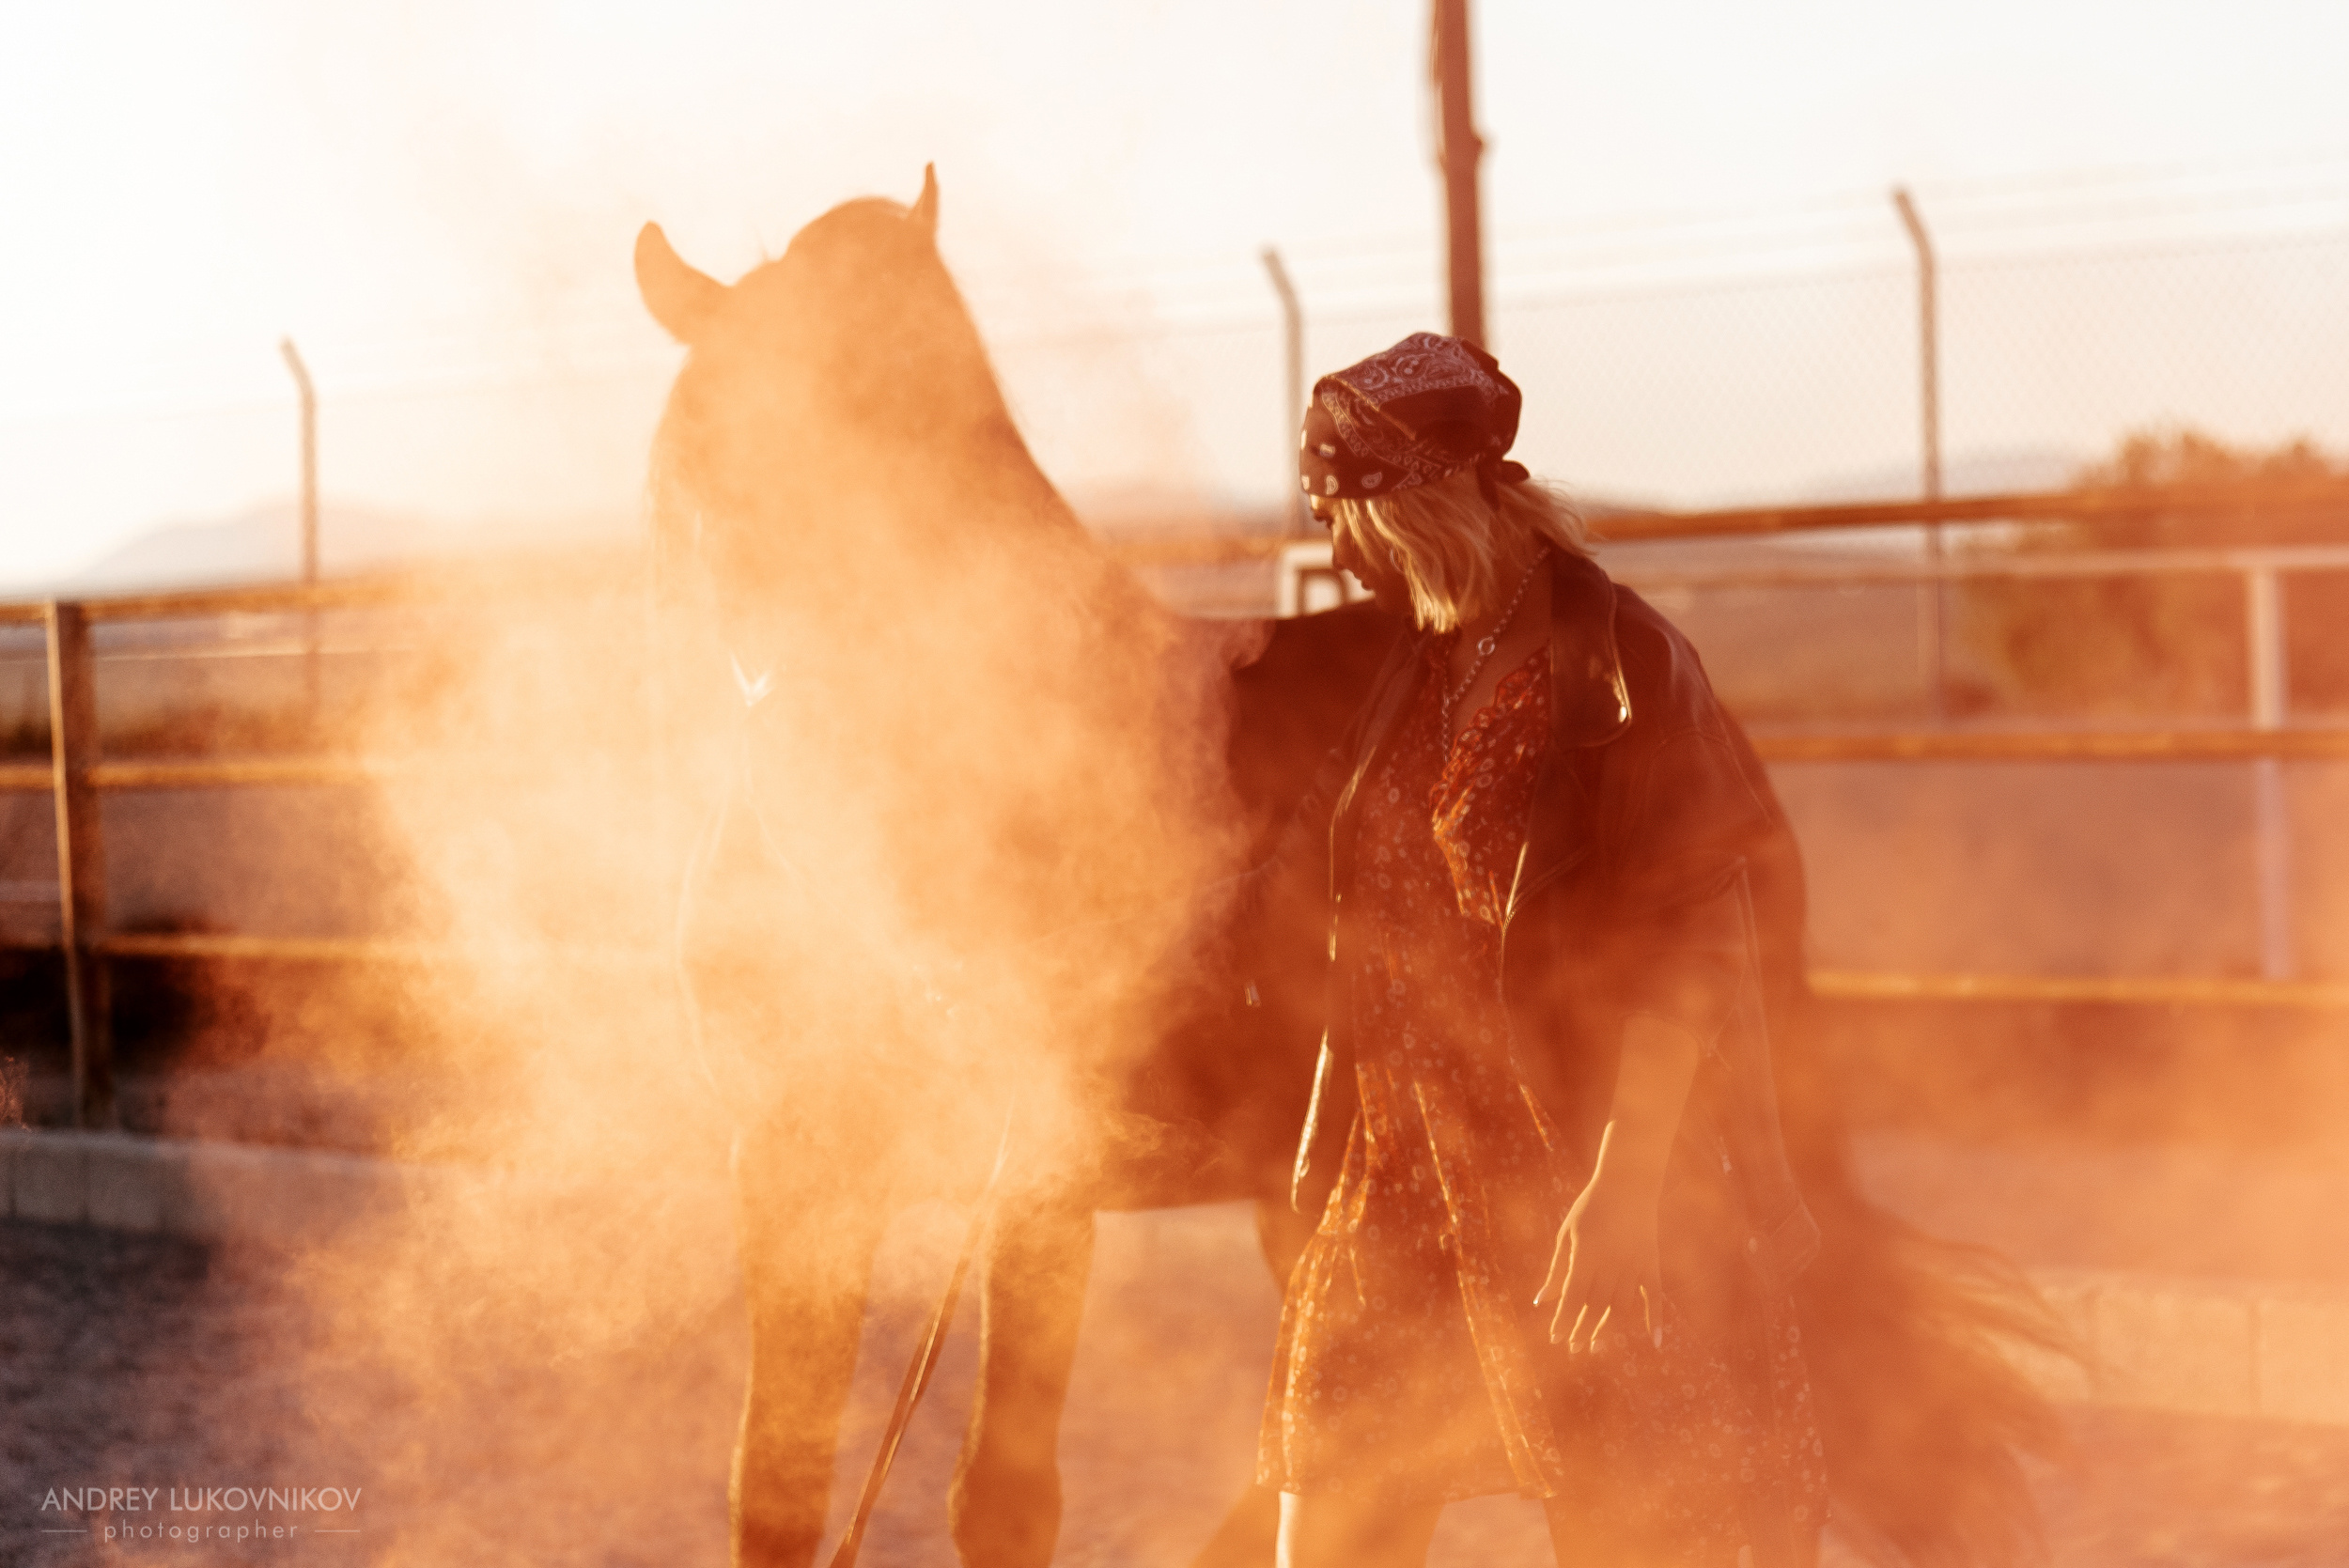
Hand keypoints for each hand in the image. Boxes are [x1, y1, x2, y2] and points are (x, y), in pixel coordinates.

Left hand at [1532, 1169, 1663, 1352]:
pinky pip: (1654, 1299)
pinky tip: (1654, 1342)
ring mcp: (1634, 1266)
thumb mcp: (1567, 1235)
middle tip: (1573, 1348)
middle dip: (1582, 1330)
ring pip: (1621, 1309)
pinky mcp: (1652, 1265)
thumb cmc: (1590, 1208)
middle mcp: (1611, 1264)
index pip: (1573, 1297)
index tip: (1555, 1338)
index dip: (1563, 1320)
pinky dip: (1655, 1320)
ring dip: (1608, 1329)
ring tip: (1596, 1345)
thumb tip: (1541, 1301)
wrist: (1628, 1184)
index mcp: (1586, 1255)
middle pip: (1595, 1307)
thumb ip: (1557, 1270)